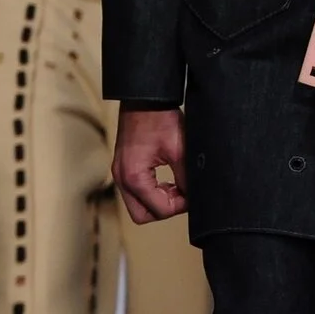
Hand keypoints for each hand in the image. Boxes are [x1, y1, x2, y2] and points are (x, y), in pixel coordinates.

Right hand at [115, 105, 189, 222]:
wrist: (145, 97)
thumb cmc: (160, 118)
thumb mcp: (180, 150)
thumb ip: (186, 178)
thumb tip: (195, 197)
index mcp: (134, 176)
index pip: (158, 210)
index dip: (180, 206)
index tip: (191, 193)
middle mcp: (122, 178)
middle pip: (142, 216)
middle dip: (165, 209)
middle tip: (182, 193)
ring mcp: (120, 173)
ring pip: (138, 206)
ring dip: (158, 201)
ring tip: (176, 186)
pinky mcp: (123, 167)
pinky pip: (136, 192)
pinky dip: (152, 192)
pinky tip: (167, 180)